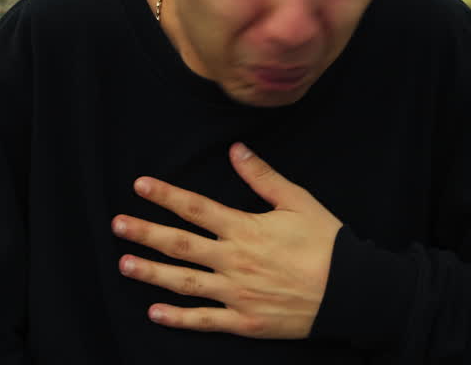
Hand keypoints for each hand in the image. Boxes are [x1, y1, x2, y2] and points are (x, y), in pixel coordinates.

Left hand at [111, 142, 342, 338]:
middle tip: (117, 224)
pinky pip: (205, 321)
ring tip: (124, 265)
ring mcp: (237, 294)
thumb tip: (236, 150)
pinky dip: (178, 319)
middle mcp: (235, 261)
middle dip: (146, 233)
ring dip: (152, 274)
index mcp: (245, 229)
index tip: (140, 185)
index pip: (196, 208)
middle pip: (180, 245)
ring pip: (185, 283)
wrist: (353, 292)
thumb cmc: (328, 244)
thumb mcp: (299, 201)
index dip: (166, 195)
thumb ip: (263, 177)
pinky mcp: (245, 322)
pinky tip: (154, 313)